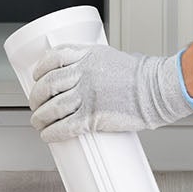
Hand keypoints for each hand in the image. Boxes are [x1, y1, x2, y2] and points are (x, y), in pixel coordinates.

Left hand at [26, 43, 192, 142]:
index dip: (40, 69)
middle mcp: (83, 73)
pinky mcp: (92, 117)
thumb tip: (85, 77)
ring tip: (39, 123)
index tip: (37, 76)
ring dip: (40, 118)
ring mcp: (86, 95)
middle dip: (36, 97)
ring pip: (52, 108)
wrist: (157, 90)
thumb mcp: (114, 58)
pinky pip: (64, 127)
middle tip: (35, 104)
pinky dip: (52, 133)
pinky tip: (48, 135)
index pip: (53, 58)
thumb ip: (96, 65)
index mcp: (88, 56)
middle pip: (48, 84)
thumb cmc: (143, 76)